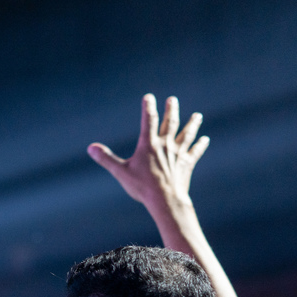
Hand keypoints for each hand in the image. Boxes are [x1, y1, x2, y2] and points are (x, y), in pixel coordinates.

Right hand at [88, 94, 208, 211]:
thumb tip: (91, 148)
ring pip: (186, 134)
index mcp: (149, 144)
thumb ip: (106, 159)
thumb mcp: (121, 172)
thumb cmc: (142, 187)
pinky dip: (200, 145)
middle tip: (173, 100)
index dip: (148, 107)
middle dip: (171, 110)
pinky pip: (195, 151)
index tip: (149, 97)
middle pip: (170, 123)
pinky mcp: (187, 164)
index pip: (149, 120)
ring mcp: (178, 154)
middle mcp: (165, 145)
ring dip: (192, 123)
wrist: (166, 200)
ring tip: (197, 115)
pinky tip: (205, 139)